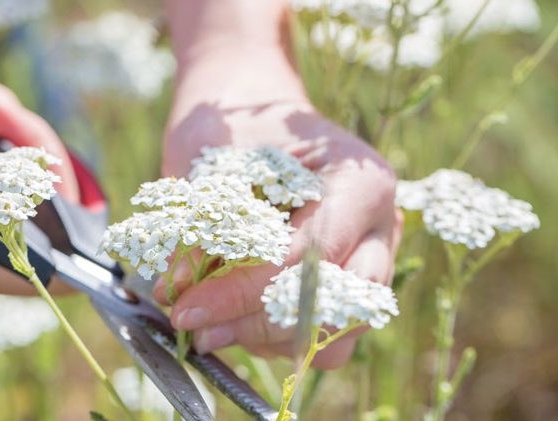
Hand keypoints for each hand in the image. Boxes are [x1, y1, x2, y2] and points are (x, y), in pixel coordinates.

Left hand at [154, 46, 402, 366]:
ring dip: (267, 338)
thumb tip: (177, 293)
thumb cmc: (235, 127)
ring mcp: (371, 261)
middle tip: (197, 326)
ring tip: (209, 323)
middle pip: (336, 307)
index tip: (188, 309)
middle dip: (259, 324)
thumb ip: (201, 227)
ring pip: (335, 335)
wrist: (255, 116)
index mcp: (361, 183)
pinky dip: (275, 339)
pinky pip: (322, 338)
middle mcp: (380, 228)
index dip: (243, 291)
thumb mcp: (213, 163)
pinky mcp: (347, 289)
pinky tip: (231, 320)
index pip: (308, 257)